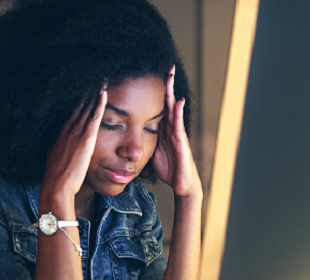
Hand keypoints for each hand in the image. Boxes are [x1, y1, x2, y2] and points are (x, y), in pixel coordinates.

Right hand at [42, 86, 107, 198]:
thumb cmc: (58, 175)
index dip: (77, 98)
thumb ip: (62, 146)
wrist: (57, 185)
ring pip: (86, 106)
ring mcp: (75, 132)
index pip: (70, 110)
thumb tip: (66, 145)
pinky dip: (99, 103)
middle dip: (86, 90)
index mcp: (59, 131)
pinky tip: (104, 92)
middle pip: (78, 104)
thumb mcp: (57, 156)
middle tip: (94, 76)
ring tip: (101, 79)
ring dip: (94, 92)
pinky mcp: (86, 138)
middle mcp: (66, 128)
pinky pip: (94, 116)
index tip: (83, 87)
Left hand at [153, 66, 201, 197]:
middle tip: (167, 66)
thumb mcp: (151, 150)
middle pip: (167, 101)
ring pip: (173, 108)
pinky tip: (177, 100)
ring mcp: (177, 133)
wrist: (181, 183)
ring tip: (171, 75)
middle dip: (167, 84)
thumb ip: (143, 139)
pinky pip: (178, 124)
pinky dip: (178, 112)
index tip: (149, 76)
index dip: (154, 91)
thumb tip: (128, 134)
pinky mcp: (181, 141)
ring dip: (172, 91)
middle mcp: (171, 127)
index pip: (158, 105)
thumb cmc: (168, 167)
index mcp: (162, 128)